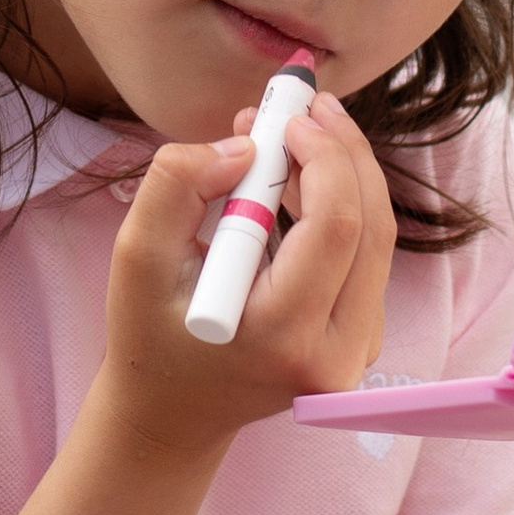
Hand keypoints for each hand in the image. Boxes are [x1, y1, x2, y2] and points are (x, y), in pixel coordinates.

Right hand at [94, 95, 395, 469]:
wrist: (172, 412)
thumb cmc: (149, 335)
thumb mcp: (138, 256)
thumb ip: (178, 186)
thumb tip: (246, 146)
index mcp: (285, 339)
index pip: (335, 229)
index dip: (322, 157)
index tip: (285, 118)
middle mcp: (337, 354)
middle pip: (371, 226)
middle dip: (342, 151)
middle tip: (307, 103)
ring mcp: (357, 351)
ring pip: (376, 236)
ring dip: (342, 172)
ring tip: (292, 132)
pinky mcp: (360, 337)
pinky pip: (365, 254)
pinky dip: (340, 204)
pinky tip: (298, 179)